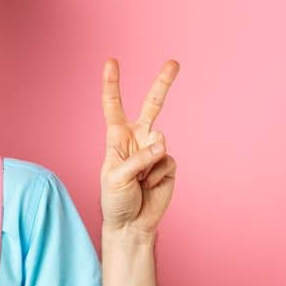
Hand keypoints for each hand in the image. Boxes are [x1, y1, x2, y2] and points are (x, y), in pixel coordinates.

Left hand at [98, 58, 179, 232]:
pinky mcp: (169, 163)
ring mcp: (155, 150)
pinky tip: (149, 186)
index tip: (111, 62)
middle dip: (163, 83)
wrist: (132, 223)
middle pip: (152, 106)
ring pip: (160, 141)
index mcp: (116, 138)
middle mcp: (137, 139)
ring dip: (148, 164)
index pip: (113, 106)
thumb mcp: (116, 179)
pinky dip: (158, 176)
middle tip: (173, 62)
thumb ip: (138, 159)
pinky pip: (168, 161)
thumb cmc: (115, 200)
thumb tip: (162, 143)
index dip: (112, 85)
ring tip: (138, 181)